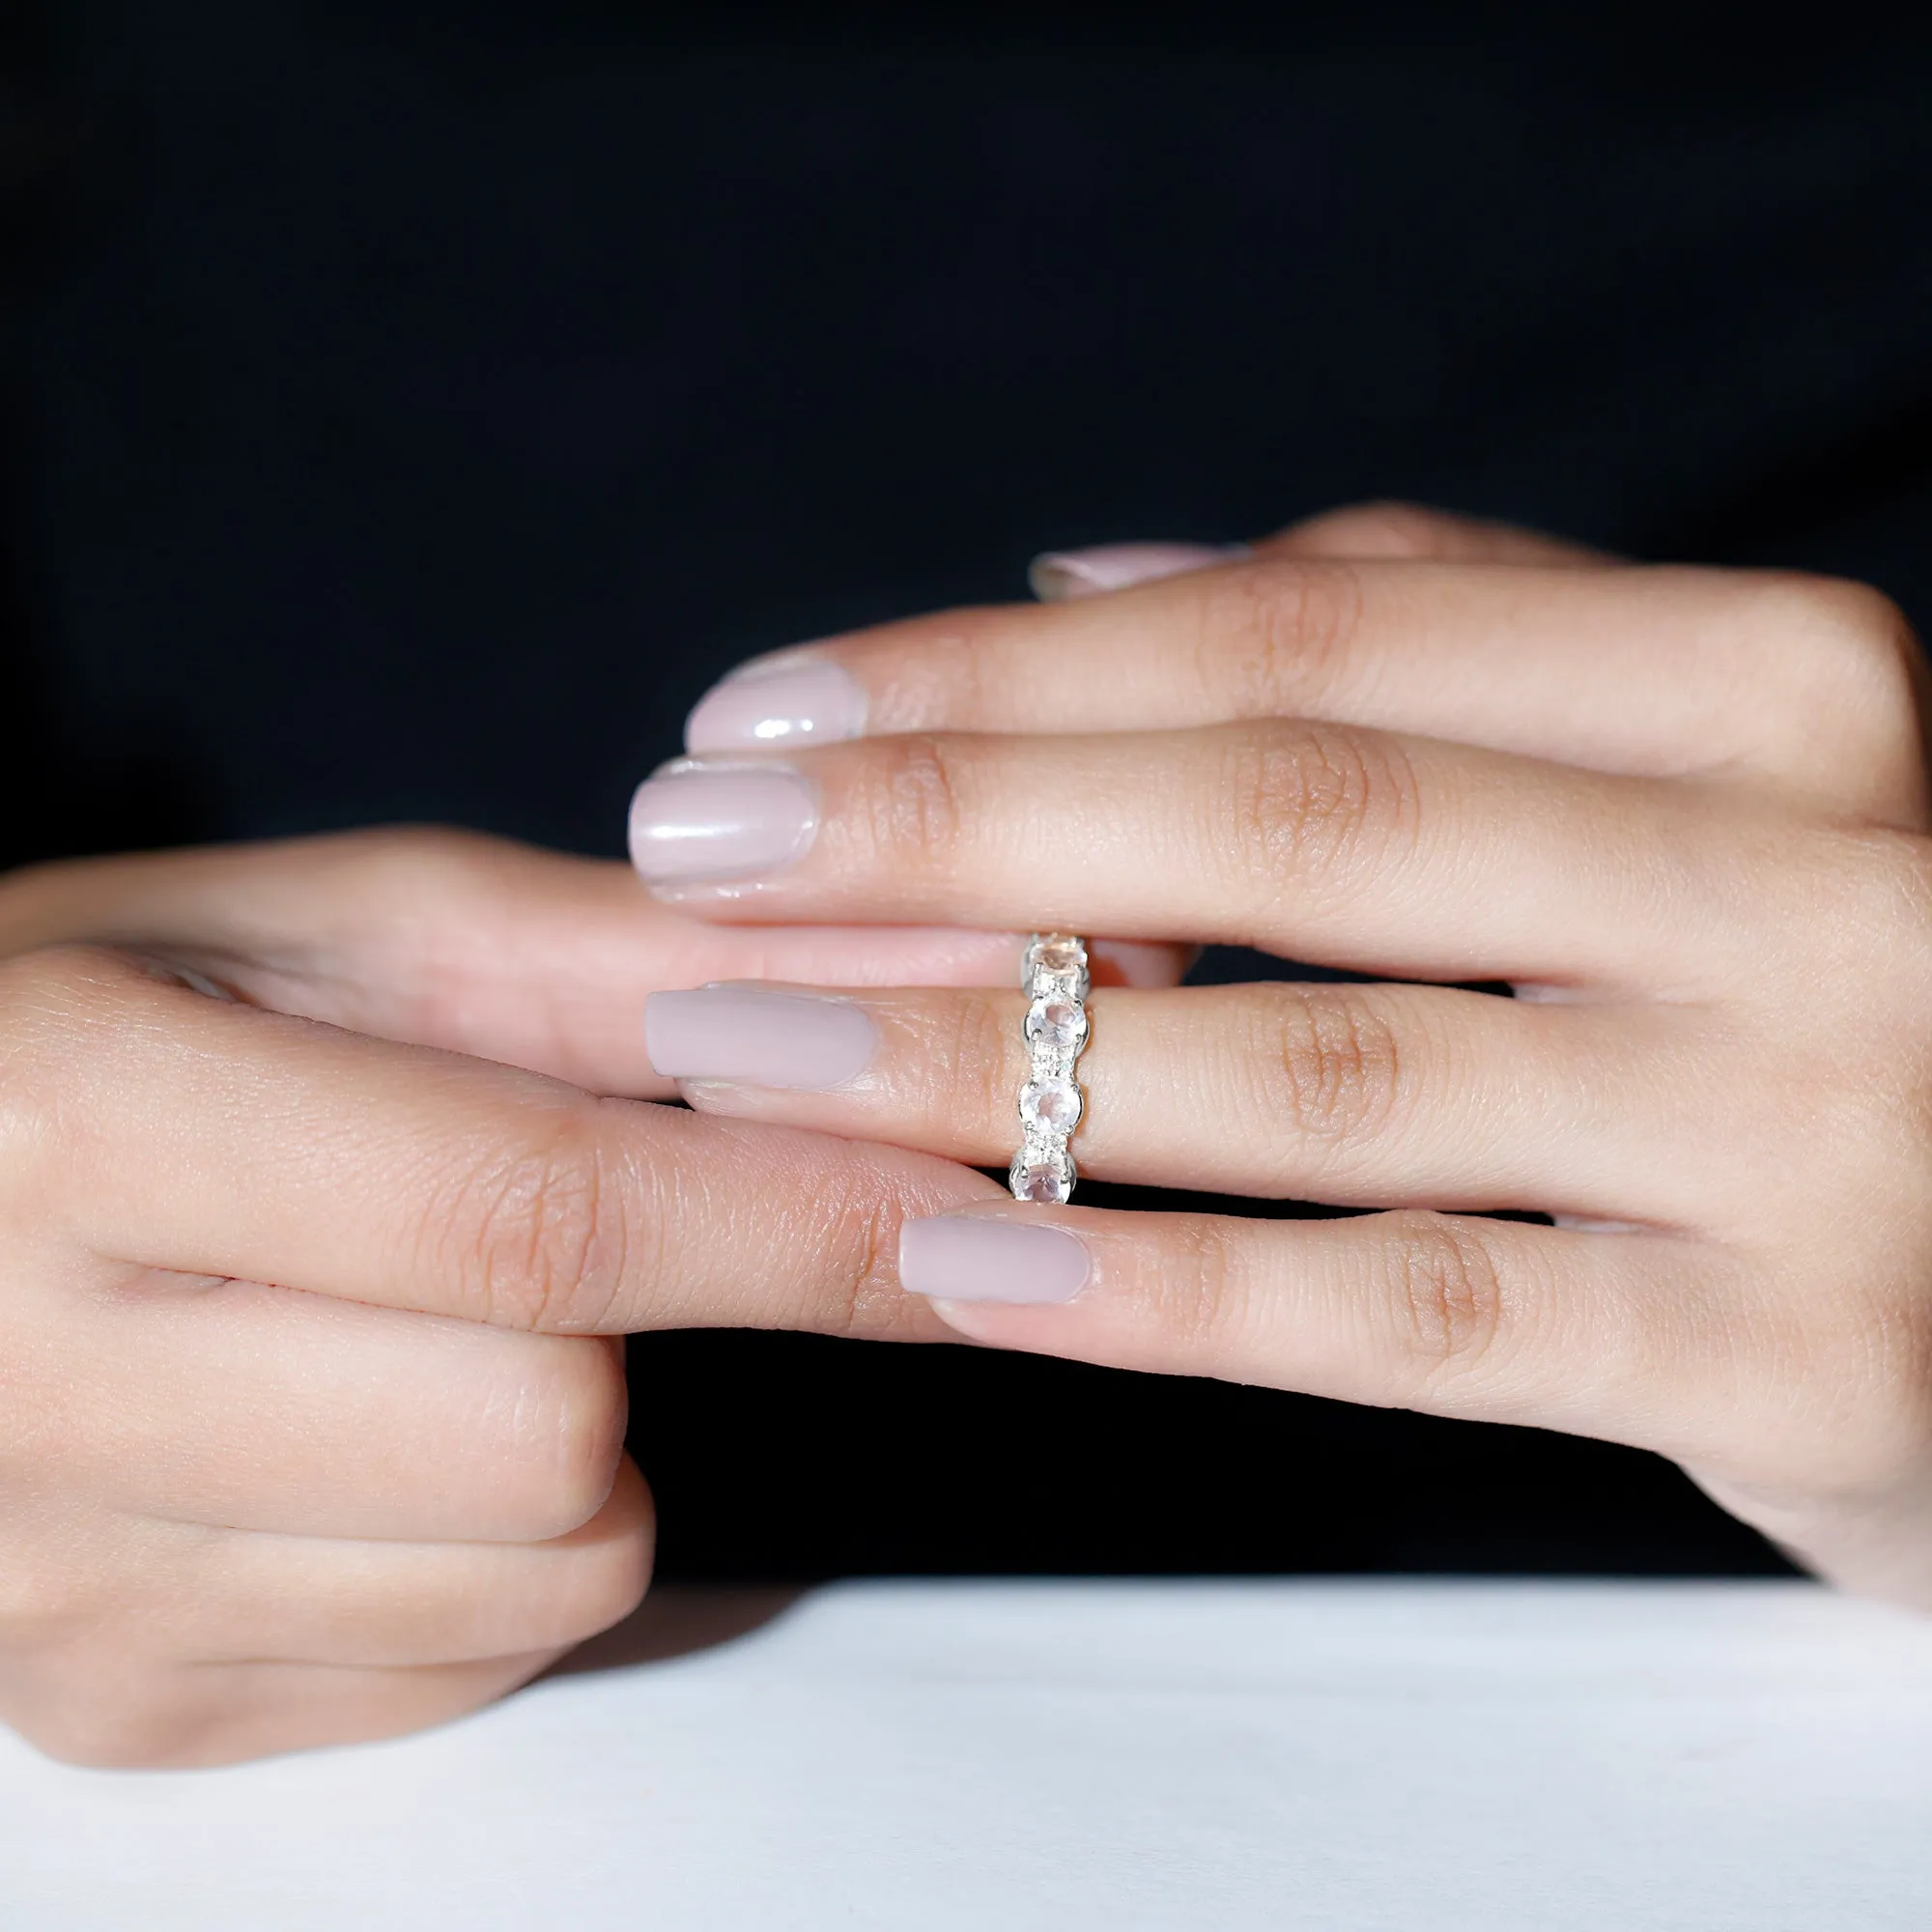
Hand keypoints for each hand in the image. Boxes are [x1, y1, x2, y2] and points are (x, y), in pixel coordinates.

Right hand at [0, 829, 1037, 1764]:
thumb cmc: (105, 1019)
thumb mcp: (338, 937)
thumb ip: (632, 964)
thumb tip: (931, 982)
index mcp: (76, 1125)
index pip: (534, 1218)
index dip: (787, 1219)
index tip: (968, 1210)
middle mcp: (33, 1393)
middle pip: (557, 1429)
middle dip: (643, 1316)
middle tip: (544, 1206)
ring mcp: (65, 1592)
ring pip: (544, 1564)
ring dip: (580, 1431)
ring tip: (427, 1309)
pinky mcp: (120, 1708)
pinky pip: (473, 1654)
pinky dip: (501, 1537)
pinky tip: (370, 1421)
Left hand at [628, 503, 1931, 1607]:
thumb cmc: (1793, 990)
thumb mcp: (1666, 771)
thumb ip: (1419, 639)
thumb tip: (1072, 575)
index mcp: (1771, 688)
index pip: (1308, 641)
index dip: (1000, 675)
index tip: (763, 717)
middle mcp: (1817, 878)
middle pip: (1295, 824)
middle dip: (950, 830)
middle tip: (688, 853)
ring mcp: (1822, 1128)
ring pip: (1323, 1075)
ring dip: (984, 1060)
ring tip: (744, 1051)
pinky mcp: (1799, 1364)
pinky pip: (1414, 1319)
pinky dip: (1160, 1293)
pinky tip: (945, 1262)